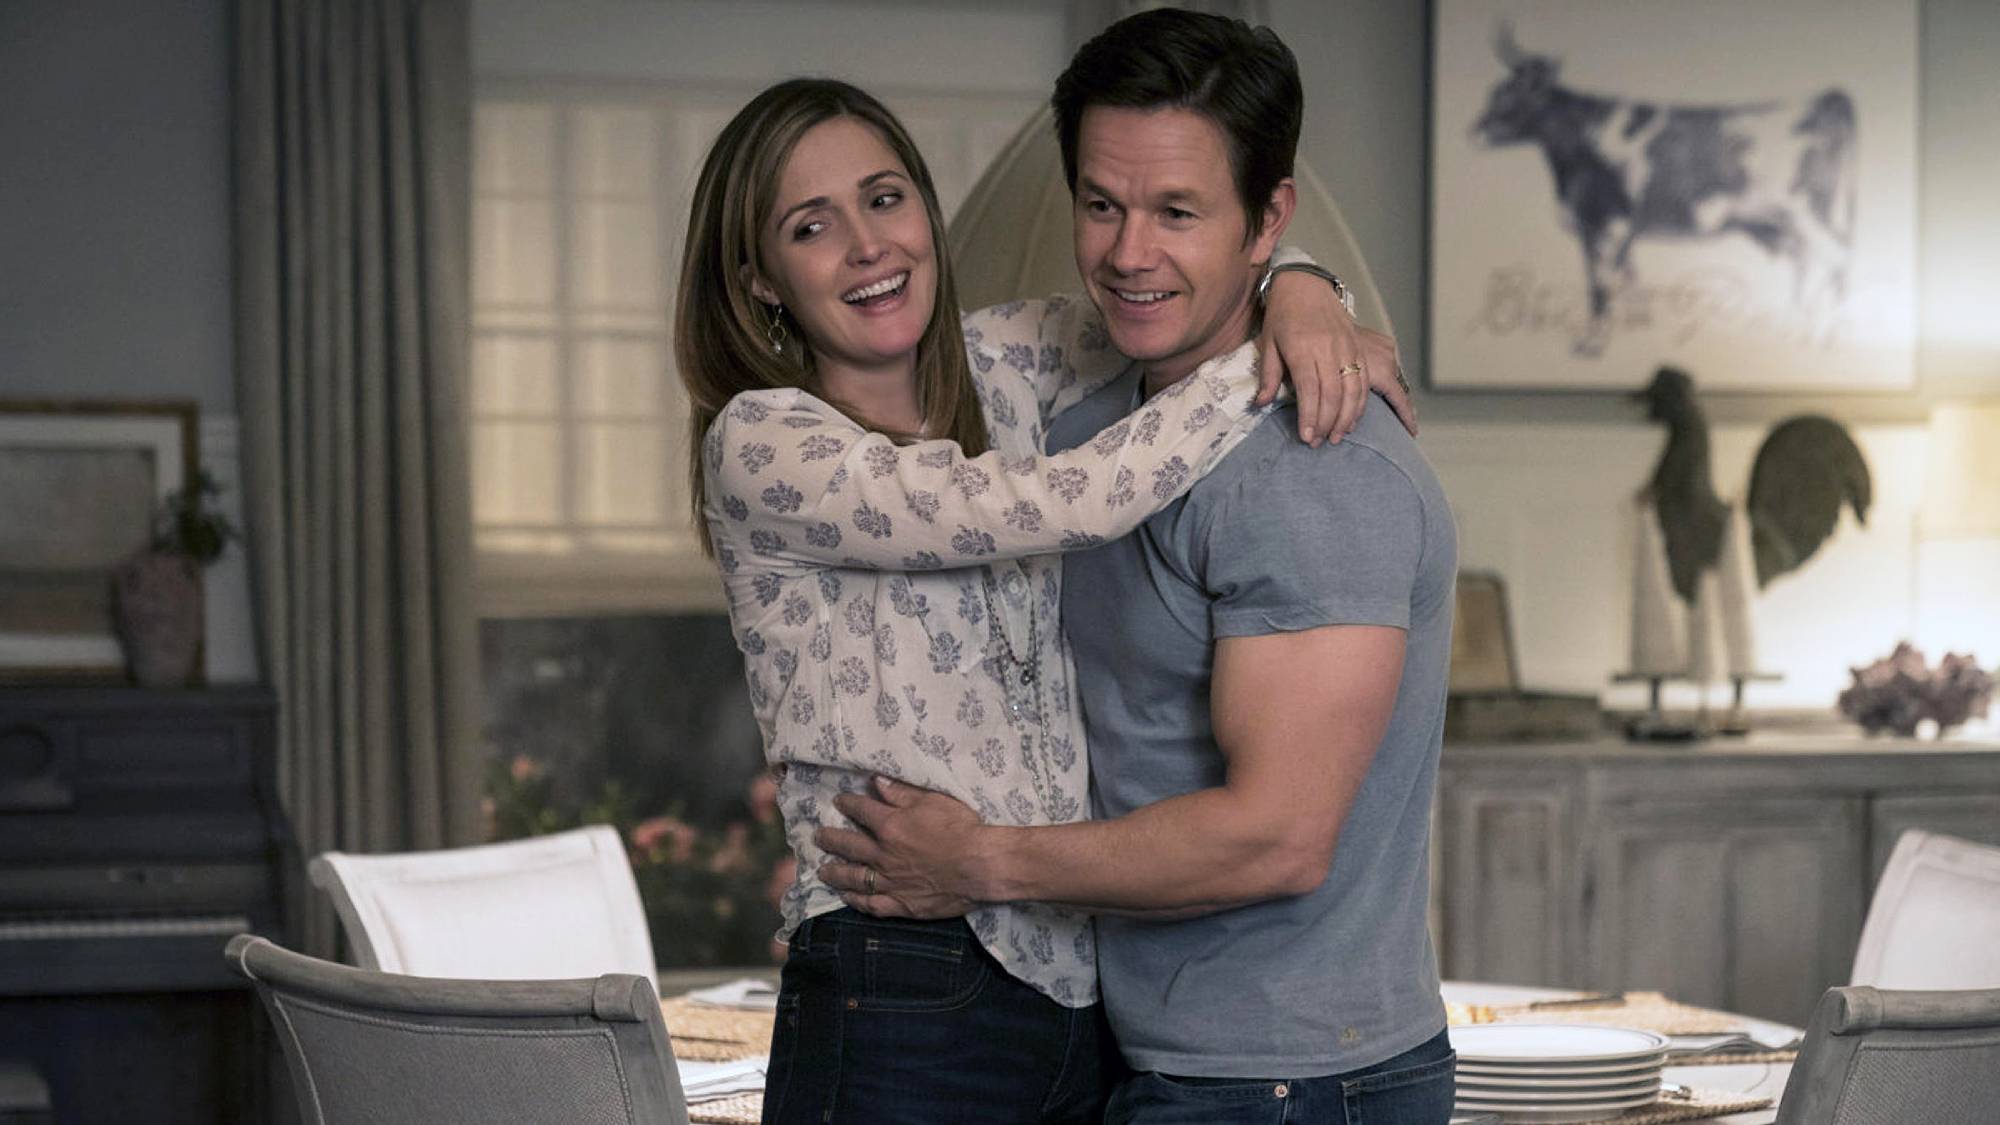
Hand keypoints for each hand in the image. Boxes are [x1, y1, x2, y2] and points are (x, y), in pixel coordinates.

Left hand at [815, 777, 984, 919]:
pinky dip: (857, 902)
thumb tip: (876, 781)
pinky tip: (848, 899)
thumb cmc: (960, 828)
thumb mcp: (933, 801)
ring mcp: (890, 882)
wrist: (979, 866)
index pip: (861, 810)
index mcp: (890, 826)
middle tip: (818, 837)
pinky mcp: (902, 904)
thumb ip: (902, 793)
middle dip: (830, 839)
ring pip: (854, 878)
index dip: (848, 803)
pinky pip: (873, 905)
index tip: (838, 801)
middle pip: (849, 846)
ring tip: (822, 870)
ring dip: (835, 872)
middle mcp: (883, 855)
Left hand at [1257, 271, 1418, 444]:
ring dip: (1347, 416)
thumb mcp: (1268, 343)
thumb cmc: (1282, 315)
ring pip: (1354, 388)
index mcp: (1302, 348)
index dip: (1310, 416)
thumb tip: (1260, 404)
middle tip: (1320, 443)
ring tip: (1336, 436)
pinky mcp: (1357, 346)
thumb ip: (1268, 375)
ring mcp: (1346, 347)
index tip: (1306, 437)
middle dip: (1327, 422)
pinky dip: (1361, 402)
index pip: (1309, 389)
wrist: (1305, 284)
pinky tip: (1352, 418)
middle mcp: (1328, 348)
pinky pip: (1365, 378)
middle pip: (1333, 393)